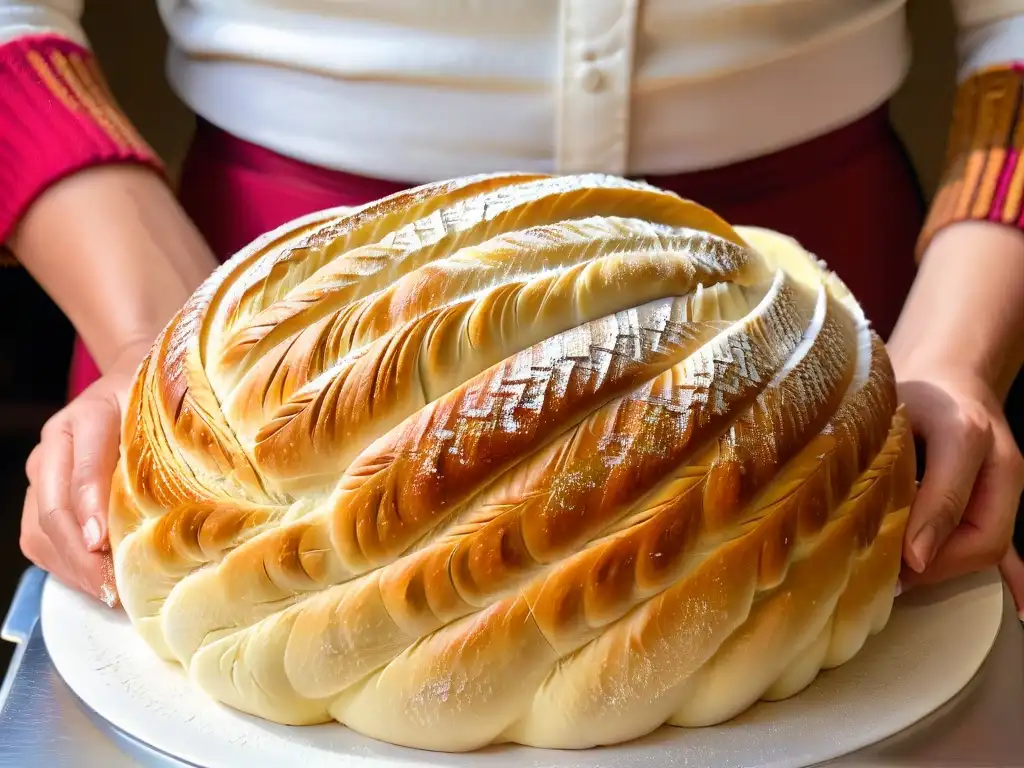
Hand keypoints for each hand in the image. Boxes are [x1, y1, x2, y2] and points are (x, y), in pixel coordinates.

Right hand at [18, 342, 149, 604]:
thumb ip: (165, 445)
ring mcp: (43, 470)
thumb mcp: (164, 412)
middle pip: (53, 508)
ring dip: (71, 567)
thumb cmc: (156, 400)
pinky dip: (65, 566)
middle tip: (112, 588)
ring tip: (108, 594)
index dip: (90, 507)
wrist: (129, 380)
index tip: (102, 542)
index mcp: (87, 417)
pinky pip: (39, 538)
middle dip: (80, 555)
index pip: (83, 467)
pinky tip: (96, 582)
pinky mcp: (41, 493)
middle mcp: (55, 444)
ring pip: (39, 529)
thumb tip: (182, 501)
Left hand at [893, 368, 1023, 589]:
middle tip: (887, 577)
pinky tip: (1020, 606)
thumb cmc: (910, 391)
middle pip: (982, 538)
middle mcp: (1000, 464)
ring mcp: (1008, 485)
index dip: (926, 537)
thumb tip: (890, 534)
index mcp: (967, 434)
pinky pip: (1012, 544)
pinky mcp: (1003, 499)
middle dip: (936, 565)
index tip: (899, 565)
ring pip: (990, 545)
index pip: (951, 502)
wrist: (947, 372)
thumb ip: (893, 463)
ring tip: (899, 577)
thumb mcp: (892, 415)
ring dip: (945, 567)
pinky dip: (1014, 576)